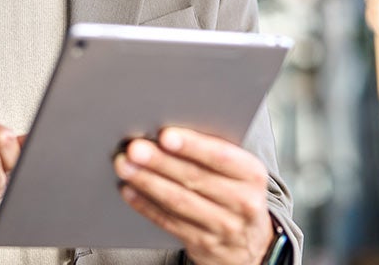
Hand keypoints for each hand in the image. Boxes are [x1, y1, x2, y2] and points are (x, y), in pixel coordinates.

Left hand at [114, 127, 274, 264]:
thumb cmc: (238, 195)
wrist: (252, 246)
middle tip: (134, 148)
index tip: (165, 135)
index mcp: (252, 175)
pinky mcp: (203, 244)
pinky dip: (146, 205)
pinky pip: (169, 222)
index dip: (192, 146)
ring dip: (148, 182)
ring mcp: (223, 227)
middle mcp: (242, 202)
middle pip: (195, 178)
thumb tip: (170, 132)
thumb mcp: (242, 174)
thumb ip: (216, 153)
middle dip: (160, 162)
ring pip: (178, 201)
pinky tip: (130, 191)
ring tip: (125, 166)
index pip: (221, 157)